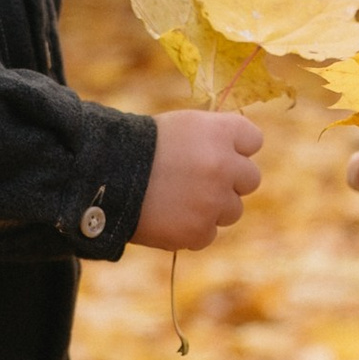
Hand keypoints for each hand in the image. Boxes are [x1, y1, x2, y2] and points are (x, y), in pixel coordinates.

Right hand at [136, 110, 263, 251]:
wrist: (105, 176)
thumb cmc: (143, 146)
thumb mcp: (183, 126)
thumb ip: (217, 138)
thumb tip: (242, 154)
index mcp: (221, 132)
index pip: (253, 140)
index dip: (234, 147)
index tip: (214, 151)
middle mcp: (224, 165)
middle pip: (250, 179)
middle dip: (229, 180)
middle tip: (197, 179)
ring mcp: (213, 201)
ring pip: (232, 210)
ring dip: (212, 207)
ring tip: (178, 198)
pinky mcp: (199, 230)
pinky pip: (209, 233)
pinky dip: (191, 229)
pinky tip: (168, 215)